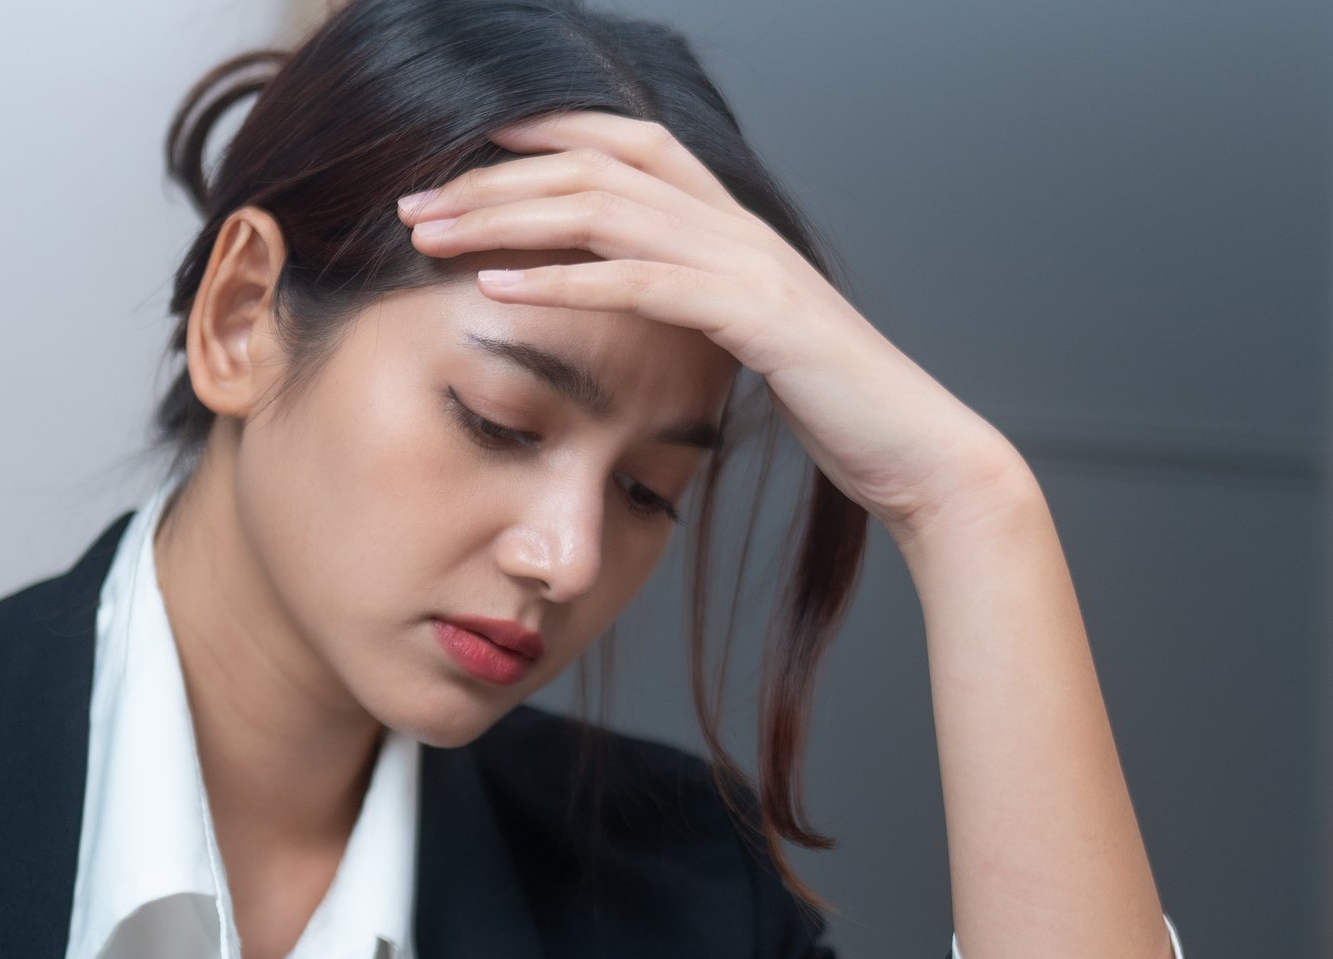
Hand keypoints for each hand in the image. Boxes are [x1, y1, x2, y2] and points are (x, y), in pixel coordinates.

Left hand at [397, 112, 1035, 552]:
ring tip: (431, 234)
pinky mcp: (755, 316)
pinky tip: (497, 287)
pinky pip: (641, 282)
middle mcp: (737, 227)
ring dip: (506, 216)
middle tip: (415, 201)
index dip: (546, 133)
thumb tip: (641, 316)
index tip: (467, 150)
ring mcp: (748, 264)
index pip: (629, 144)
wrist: (917, 452)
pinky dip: (562, 279)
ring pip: (606, 208)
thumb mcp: (750, 346)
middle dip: (497, 178)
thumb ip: (698, 313)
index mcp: (733, 228)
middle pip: (597, 165)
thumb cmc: (835, 410)